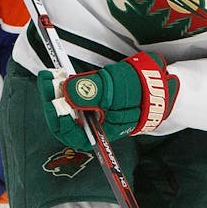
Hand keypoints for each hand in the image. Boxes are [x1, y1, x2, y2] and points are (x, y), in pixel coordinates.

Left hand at [36, 51, 179, 149]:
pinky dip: (65, 87)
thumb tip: (64, 91)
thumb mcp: (115, 91)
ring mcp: (92, 113)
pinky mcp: (93, 101)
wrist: (159, 84)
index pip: (69, 132)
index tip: (51, 95)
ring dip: (56, 92)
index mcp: (99, 132)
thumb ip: (90, 92)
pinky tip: (62, 76)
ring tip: (52, 75)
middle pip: (63, 119)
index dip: (56, 115)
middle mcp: (93, 126)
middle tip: (47, 78)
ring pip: (66, 108)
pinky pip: (73, 98)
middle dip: (52, 99)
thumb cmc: (141, 92)